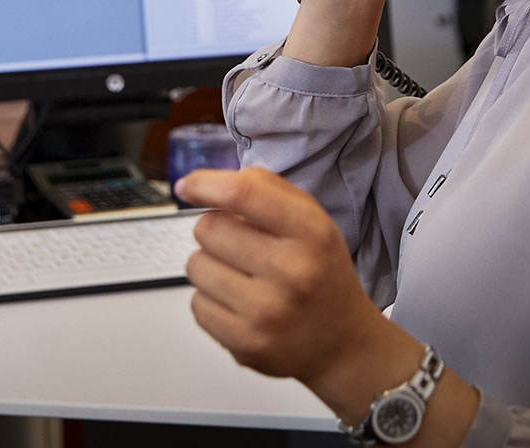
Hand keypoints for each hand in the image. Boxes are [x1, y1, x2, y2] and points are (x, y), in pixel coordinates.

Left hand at [179, 167, 480, 443]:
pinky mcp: (246, 345)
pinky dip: (210, 299)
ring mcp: (267, 313)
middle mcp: (292, 271)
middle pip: (210, 228)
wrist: (342, 342)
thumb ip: (266, 189)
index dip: (206, 184)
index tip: (187, 185)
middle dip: (215, 229)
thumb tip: (201, 183)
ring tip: (238, 273)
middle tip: (237, 242)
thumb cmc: (320, 270)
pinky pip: (196, 305)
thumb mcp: (311, 219)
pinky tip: (237, 302)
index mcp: (311, 232)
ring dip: (209, 264)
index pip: (244, 194)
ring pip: (196, 266)